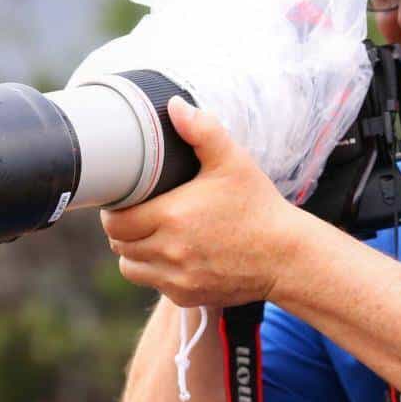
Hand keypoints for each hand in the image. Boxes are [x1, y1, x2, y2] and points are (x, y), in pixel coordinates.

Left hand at [101, 95, 300, 307]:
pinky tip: (173, 254)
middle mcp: (170, 251)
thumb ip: (202, 131)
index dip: (114, 209)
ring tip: (150, 234)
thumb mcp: (232, 162)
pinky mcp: (186, 296)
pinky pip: (153, 284)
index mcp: (172, 216)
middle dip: (123, 228)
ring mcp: (177, 278)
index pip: (116, 220)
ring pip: (130, 267)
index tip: (126, 199)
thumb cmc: (257, 205)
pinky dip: (156, 271)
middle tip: (137, 213)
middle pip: (119, 243)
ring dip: (134, 251)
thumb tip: (175, 105)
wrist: (286, 256)